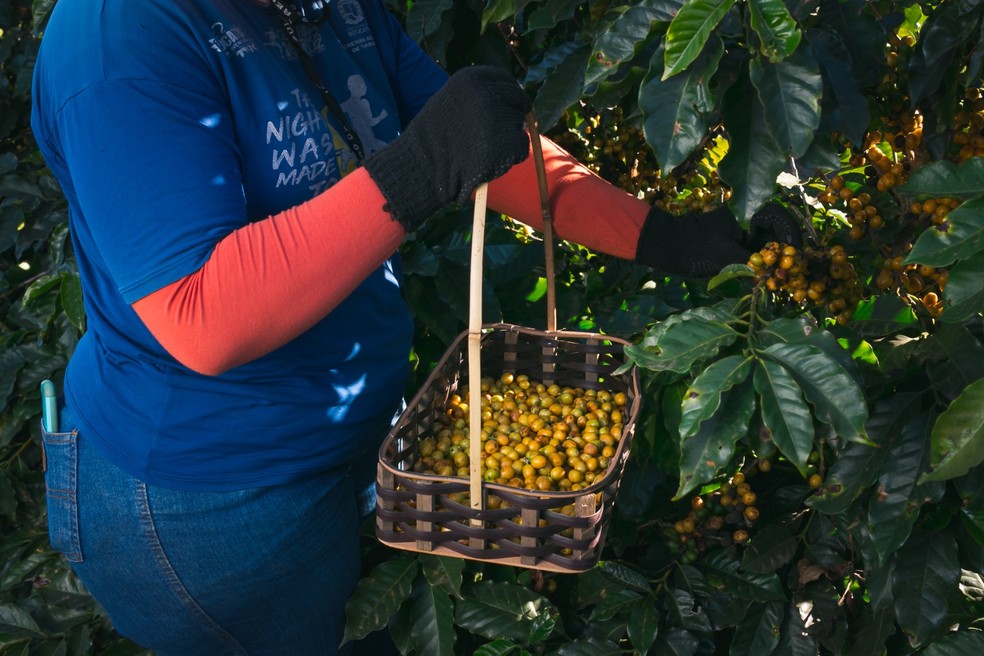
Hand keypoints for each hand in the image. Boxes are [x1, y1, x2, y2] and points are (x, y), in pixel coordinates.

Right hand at [364, 66, 530, 230]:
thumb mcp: (451, 101)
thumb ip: (479, 96)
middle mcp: (487, 93)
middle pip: (517, 99)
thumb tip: (512, 99)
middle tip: (498, 134)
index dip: (508, 95)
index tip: (507, 106)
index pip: (505, 80)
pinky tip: (489, 161)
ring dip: (509, 137)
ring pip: (519, 124)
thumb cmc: (433, 138)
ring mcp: (498, 118)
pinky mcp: (507, 142)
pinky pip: (522, 146)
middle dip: (512, 115)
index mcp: (471, 78)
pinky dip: (511, 156)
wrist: (421, 168)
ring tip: (483, 149)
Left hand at [635, 202, 801, 276]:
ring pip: (769, 243)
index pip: (780, 217)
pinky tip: (765, 279)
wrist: (668, 248)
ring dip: (774, 259)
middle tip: (790, 271)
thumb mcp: (727, 258)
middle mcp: (748, 217)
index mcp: (747, 211)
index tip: (794, 255)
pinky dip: (762, 265)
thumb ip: (753, 267)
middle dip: (785, 250)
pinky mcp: (737, 243)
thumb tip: (773, 280)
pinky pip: (757, 252)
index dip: (791, 235)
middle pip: (778, 231)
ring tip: (779, 277)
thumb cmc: (695, 248)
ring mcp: (743, 230)